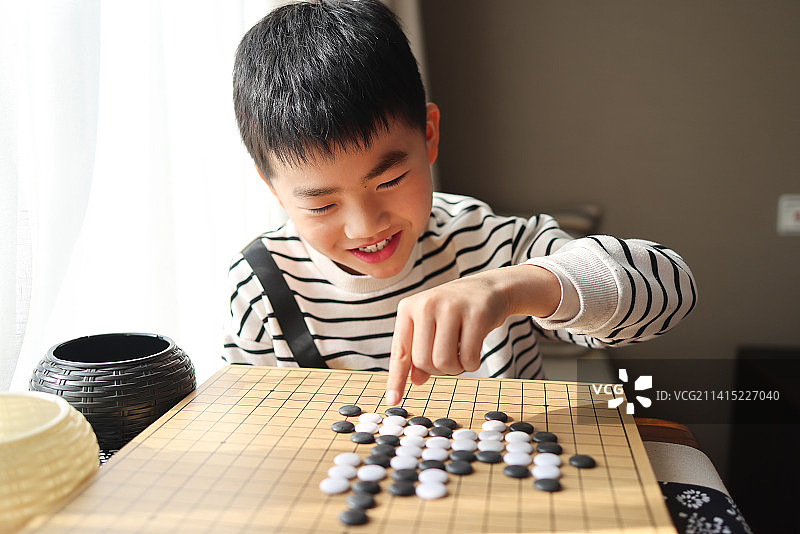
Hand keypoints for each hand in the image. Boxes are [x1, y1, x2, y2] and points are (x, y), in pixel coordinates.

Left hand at [385, 265, 559, 404]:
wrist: (489, 288)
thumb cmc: (454, 311)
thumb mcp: (431, 326)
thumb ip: (420, 351)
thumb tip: (416, 380)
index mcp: (409, 308)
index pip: (401, 351)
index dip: (396, 379)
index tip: (392, 400)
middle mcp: (426, 305)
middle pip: (424, 362)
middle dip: (438, 370)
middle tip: (449, 357)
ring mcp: (451, 308)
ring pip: (444, 362)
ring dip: (455, 368)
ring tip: (461, 353)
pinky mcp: (476, 314)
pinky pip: (468, 359)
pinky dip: (472, 364)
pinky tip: (475, 350)